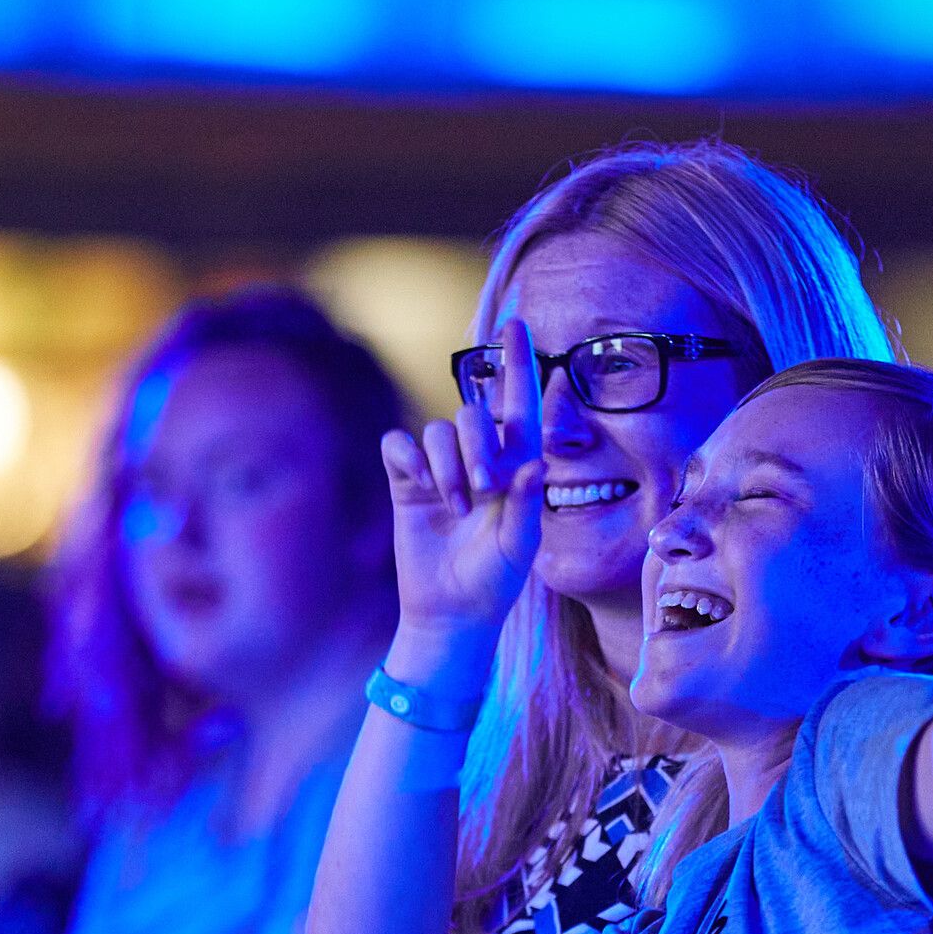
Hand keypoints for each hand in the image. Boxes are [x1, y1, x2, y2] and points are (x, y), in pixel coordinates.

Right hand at [378, 318, 548, 642]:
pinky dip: (409, 461)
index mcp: (516, 468)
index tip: (518, 321)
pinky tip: (420, 488)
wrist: (449, 612)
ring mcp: (440, 468)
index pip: (521, 406)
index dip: (519, 364)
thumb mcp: (521, 547)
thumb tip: (533, 464)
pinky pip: (399, 445)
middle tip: (484, 490)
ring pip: (437, 430)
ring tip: (455, 508)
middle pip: (475, 414)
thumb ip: (529, 503)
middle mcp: (479, 459)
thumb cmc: (493, 582)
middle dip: (480, 447)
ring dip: (447, 467)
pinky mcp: (407, 481)